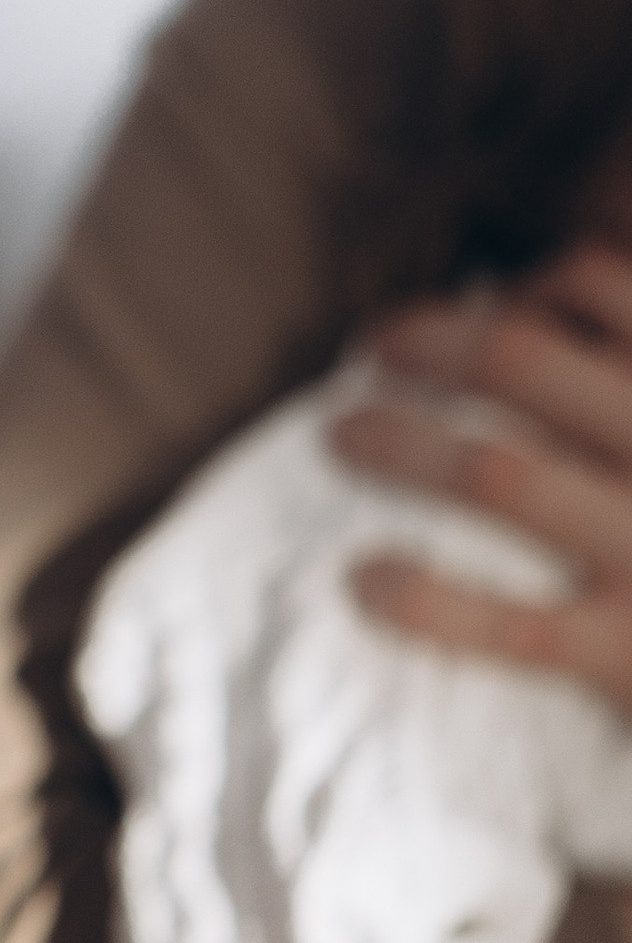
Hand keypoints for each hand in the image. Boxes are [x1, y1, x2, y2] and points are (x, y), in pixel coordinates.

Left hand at [332, 240, 631, 708]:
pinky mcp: (631, 655)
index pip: (598, 287)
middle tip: (369, 351)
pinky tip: (363, 580)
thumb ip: (630, 379)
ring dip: (400, 444)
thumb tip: (534, 316)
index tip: (473, 311)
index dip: (520, 290)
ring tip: (340, 435)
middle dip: (427, 343)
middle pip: (519, 358)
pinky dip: (422, 599)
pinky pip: (508, 622)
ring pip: (496, 472)